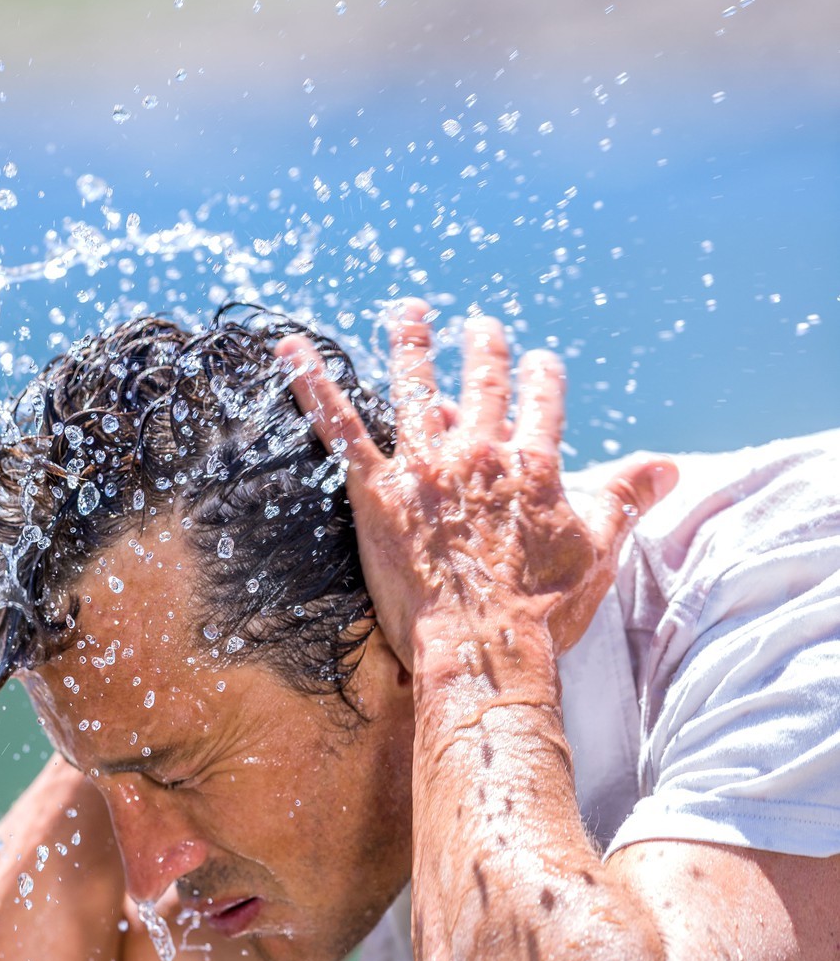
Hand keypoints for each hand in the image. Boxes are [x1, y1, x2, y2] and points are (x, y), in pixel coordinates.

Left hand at [277, 301, 677, 670]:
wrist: (484, 646)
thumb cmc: (541, 610)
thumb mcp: (598, 550)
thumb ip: (627, 498)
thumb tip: (670, 467)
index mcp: (532, 465)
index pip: (543, 402)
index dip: (542, 378)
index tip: (540, 363)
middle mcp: (479, 454)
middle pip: (484, 384)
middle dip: (484, 349)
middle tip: (480, 326)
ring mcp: (425, 468)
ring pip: (415, 390)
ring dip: (412, 345)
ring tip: (408, 314)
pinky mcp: (376, 492)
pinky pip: (339, 430)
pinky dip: (312, 388)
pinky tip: (291, 352)